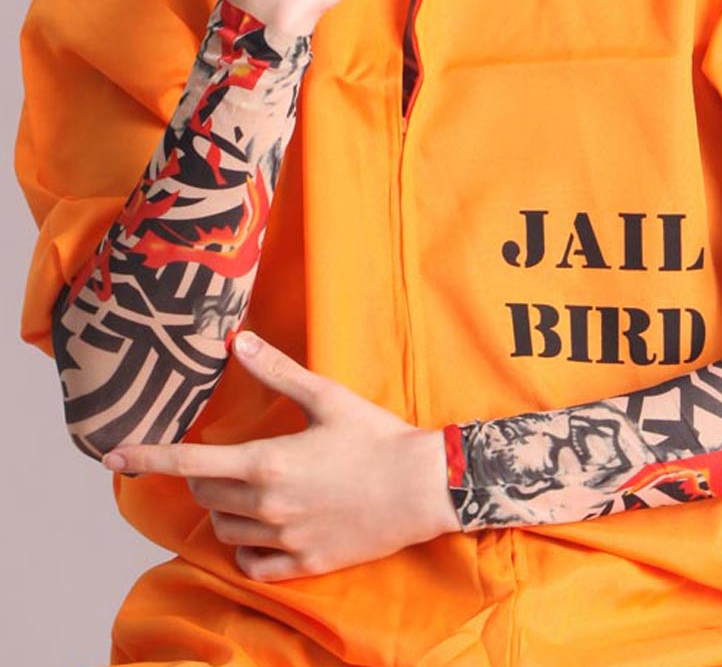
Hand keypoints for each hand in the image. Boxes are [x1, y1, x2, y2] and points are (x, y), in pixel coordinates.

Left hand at [101, 329, 461, 580]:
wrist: (422, 487)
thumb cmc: (376, 437)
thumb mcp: (327, 398)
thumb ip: (278, 373)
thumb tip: (239, 342)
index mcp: (267, 462)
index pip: (189, 464)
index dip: (148, 458)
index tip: (113, 458)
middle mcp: (267, 505)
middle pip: (206, 496)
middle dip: (207, 477)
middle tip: (234, 460)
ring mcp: (284, 538)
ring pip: (226, 528)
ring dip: (227, 508)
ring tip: (256, 489)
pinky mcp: (305, 563)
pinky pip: (253, 564)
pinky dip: (248, 547)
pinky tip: (266, 529)